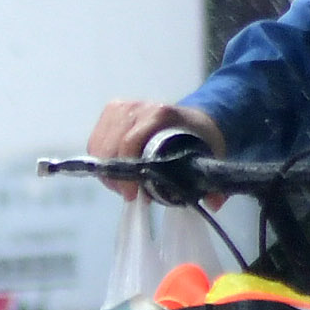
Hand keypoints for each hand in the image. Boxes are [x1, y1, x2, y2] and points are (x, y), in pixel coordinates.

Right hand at [83, 98, 218, 197]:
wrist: (197, 119)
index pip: (129, 143)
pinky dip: (101, 159)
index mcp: (162, 114)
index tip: (132, 195)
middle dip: (116, 176)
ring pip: (99, 144)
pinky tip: (116, 171)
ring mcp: (123, 106)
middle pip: (110, 146)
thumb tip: (213, 203)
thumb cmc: (200, 142)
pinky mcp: (112, 110)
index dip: (126, 173)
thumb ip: (213, 184)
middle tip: (129, 194)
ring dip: (108, 169)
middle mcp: (139, 106)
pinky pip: (96, 139)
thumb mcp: (208, 160)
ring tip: (124, 184)